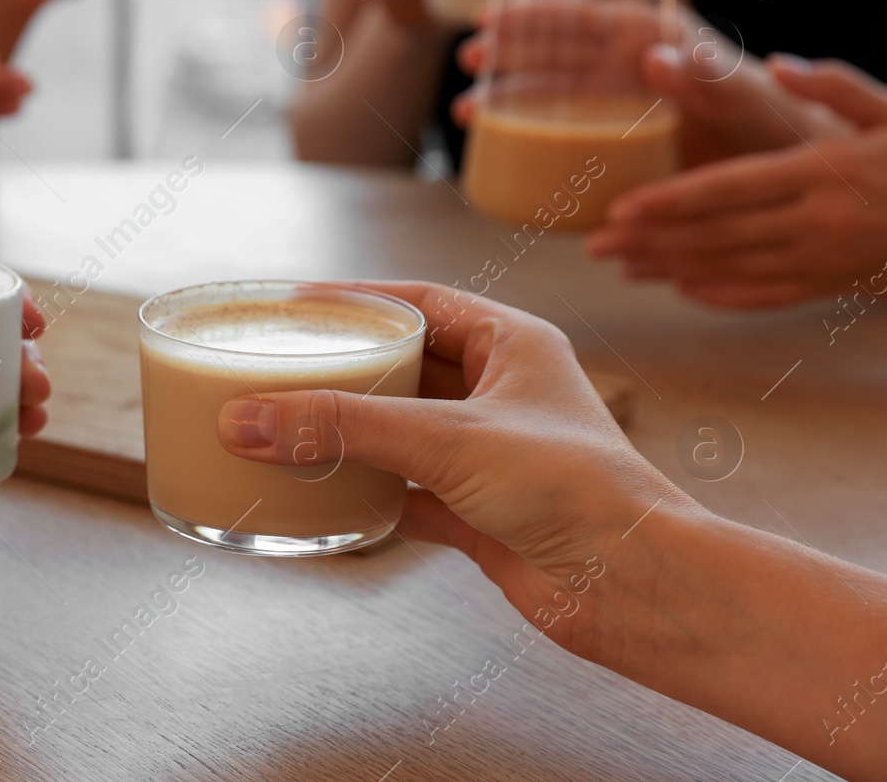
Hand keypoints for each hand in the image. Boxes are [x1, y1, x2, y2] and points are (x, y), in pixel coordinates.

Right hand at [214, 282, 690, 658]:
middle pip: (404, 366)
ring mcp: (489, 458)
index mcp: (512, 346)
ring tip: (285, 426)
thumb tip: (249, 420)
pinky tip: (323, 496)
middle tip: (281, 365)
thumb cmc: (577, 489)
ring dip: (348, 434)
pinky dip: (365, 496)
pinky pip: (405, 495)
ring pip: (400, 433)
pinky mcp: (480, 515)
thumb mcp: (449, 438)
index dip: (359, 299)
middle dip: (344, 369)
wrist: (637, 588)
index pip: (421, 301)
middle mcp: (501, 395)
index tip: (298, 304)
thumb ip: (345, 425)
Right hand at [453, 0, 849, 163]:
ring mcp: (623, 112)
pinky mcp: (621, 150)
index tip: (492, 16)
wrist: (790, 180)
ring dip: (509, 101)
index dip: (536, 14)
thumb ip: (708, 76)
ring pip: (553, 97)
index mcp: (656, 43)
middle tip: (467, 59)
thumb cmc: (776, 130)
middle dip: (509, 53)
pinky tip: (505, 156)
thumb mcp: (746, 99)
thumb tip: (654, 55)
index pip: (585, 16)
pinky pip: (568, 142)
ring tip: (469, 111)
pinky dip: (533, 147)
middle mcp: (632, 71)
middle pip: (557, 53)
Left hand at [588, 60, 886, 307]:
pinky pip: (768, 295)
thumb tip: (775, 63)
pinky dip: (722, 295)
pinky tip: (685, 290)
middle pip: (717, 234)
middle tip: (597, 245)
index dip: (671, 201)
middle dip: (651, 241)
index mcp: (823, 170)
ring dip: (673, 269)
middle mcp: (818, 220)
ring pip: (733, 269)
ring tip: (623, 267)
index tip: (623, 208)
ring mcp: (825, 257)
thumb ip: (833, 88)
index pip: (728, 188)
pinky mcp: (835, 283)